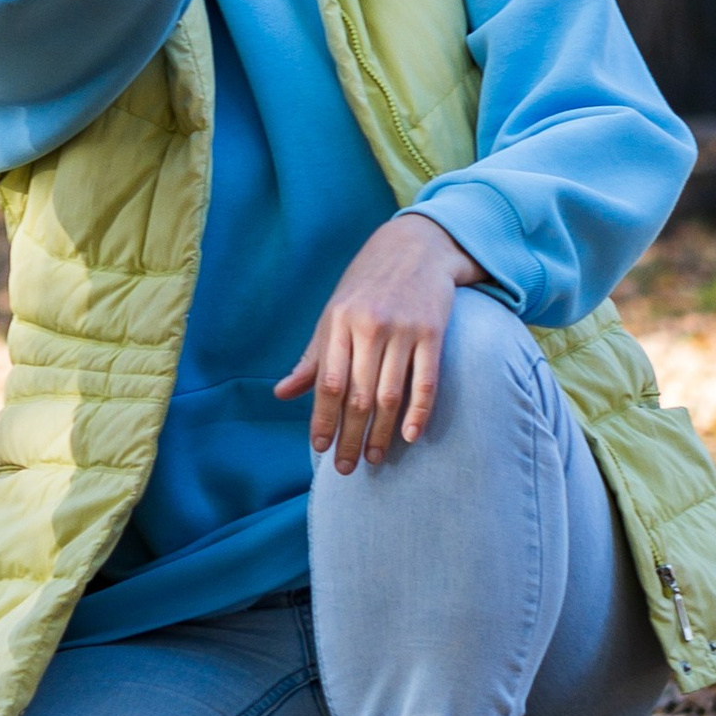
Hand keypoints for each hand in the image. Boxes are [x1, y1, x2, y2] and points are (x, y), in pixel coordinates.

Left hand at [277, 211, 487, 471]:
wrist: (416, 247)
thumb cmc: (367, 285)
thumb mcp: (334, 314)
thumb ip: (313, 358)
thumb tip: (282, 394)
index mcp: (339, 322)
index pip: (328, 382)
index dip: (323, 419)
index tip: (320, 450)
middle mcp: (369, 326)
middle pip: (358, 395)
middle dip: (350, 436)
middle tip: (346, 468)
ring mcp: (403, 329)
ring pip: (390, 394)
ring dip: (382, 433)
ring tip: (374, 459)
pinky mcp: (433, 331)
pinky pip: (426, 380)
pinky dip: (419, 412)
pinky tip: (411, 436)